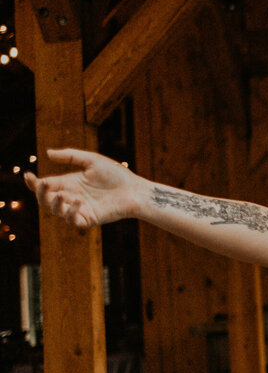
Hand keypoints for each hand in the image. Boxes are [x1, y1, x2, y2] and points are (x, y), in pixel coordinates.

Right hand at [24, 149, 142, 229]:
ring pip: (55, 210)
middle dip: (40, 192)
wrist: (135, 190)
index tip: (27, 175)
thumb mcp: (92, 161)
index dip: (33, 182)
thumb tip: (47, 153)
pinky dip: (71, 211)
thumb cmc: (116, 175)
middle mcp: (70, 197)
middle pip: (45, 199)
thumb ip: (70, 157)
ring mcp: (78, 209)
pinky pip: (72, 219)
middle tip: (43, 184)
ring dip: (54, 203)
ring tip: (60, 194)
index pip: (45, 185)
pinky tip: (78, 201)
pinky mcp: (88, 219)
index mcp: (69, 183)